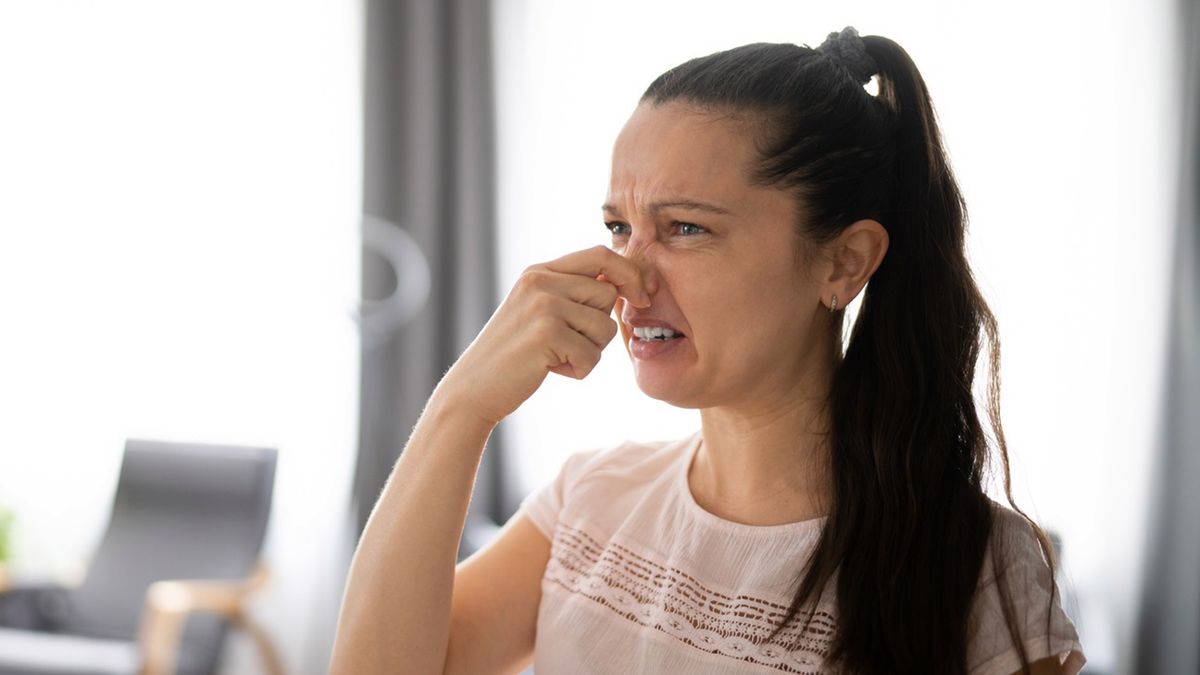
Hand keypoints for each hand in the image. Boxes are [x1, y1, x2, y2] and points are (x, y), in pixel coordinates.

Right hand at [434, 245, 649, 427]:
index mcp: (540, 271)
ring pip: (605, 327)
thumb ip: (573, 292)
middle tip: (569, 343)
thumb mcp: (539, 310)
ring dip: (590, 351)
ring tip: (557, 357)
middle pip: (608, 295)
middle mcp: (540, 281)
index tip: (642, 296)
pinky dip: (580, 369)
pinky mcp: (546, 333)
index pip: (601, 254)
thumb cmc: (516, 354)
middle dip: (599, 327)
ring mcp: (542, 305)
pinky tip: (551, 369)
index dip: (630, 273)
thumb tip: (625, 283)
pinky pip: (593, 355)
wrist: (474, 387)